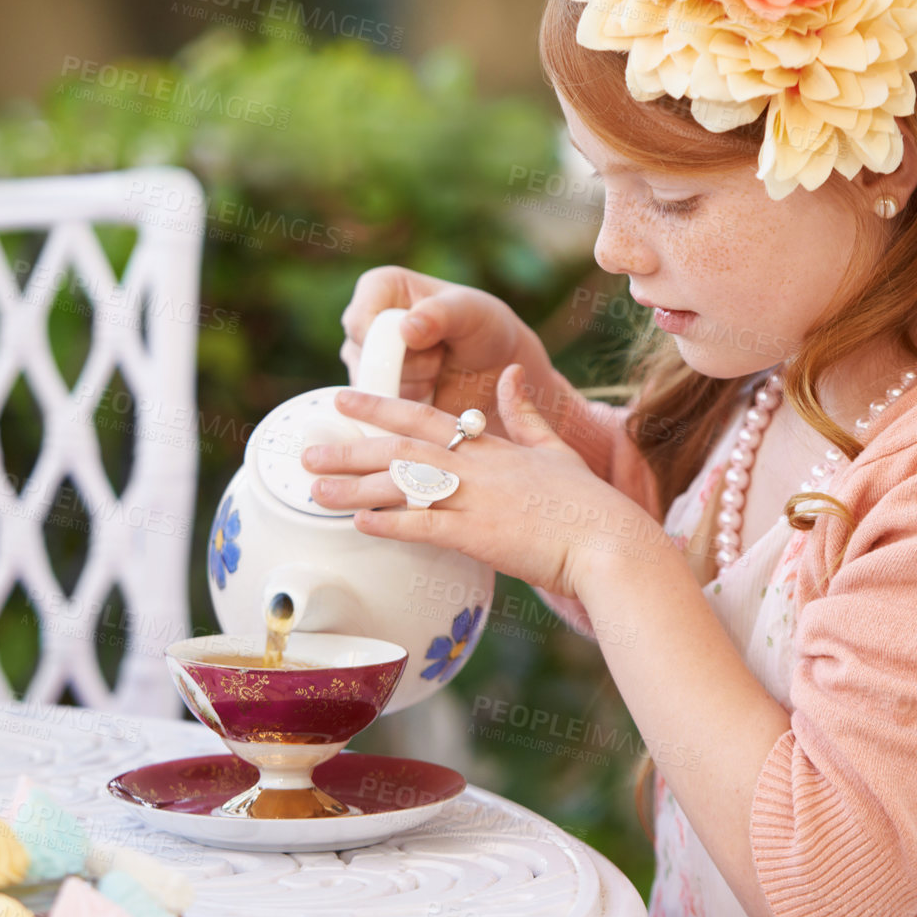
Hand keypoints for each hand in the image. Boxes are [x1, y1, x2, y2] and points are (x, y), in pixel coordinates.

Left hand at [301, 364, 666, 600]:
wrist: (609, 543)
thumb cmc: (588, 504)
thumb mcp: (556, 449)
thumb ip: (528, 412)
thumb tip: (513, 372)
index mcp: (492, 446)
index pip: (424, 417)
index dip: (379, 407)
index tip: (342, 399)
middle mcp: (477, 467)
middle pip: (400, 449)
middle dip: (349, 448)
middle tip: (307, 451)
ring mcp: (475, 500)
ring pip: (402, 486)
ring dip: (354, 487)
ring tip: (315, 492)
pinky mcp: (478, 536)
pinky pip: (423, 526)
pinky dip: (389, 523)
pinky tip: (359, 524)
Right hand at [339, 265, 555, 417]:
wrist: (494, 368)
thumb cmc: (483, 329)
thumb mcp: (471, 313)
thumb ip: (440, 315)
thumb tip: (406, 329)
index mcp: (379, 287)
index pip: (360, 323)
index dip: (391, 342)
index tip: (428, 340)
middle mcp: (363, 321)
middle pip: (365, 359)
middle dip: (409, 367)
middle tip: (440, 356)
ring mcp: (363, 358)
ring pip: (372, 387)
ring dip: (413, 386)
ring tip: (437, 369)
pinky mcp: (371, 390)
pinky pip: (377, 408)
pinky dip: (410, 404)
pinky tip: (431, 389)